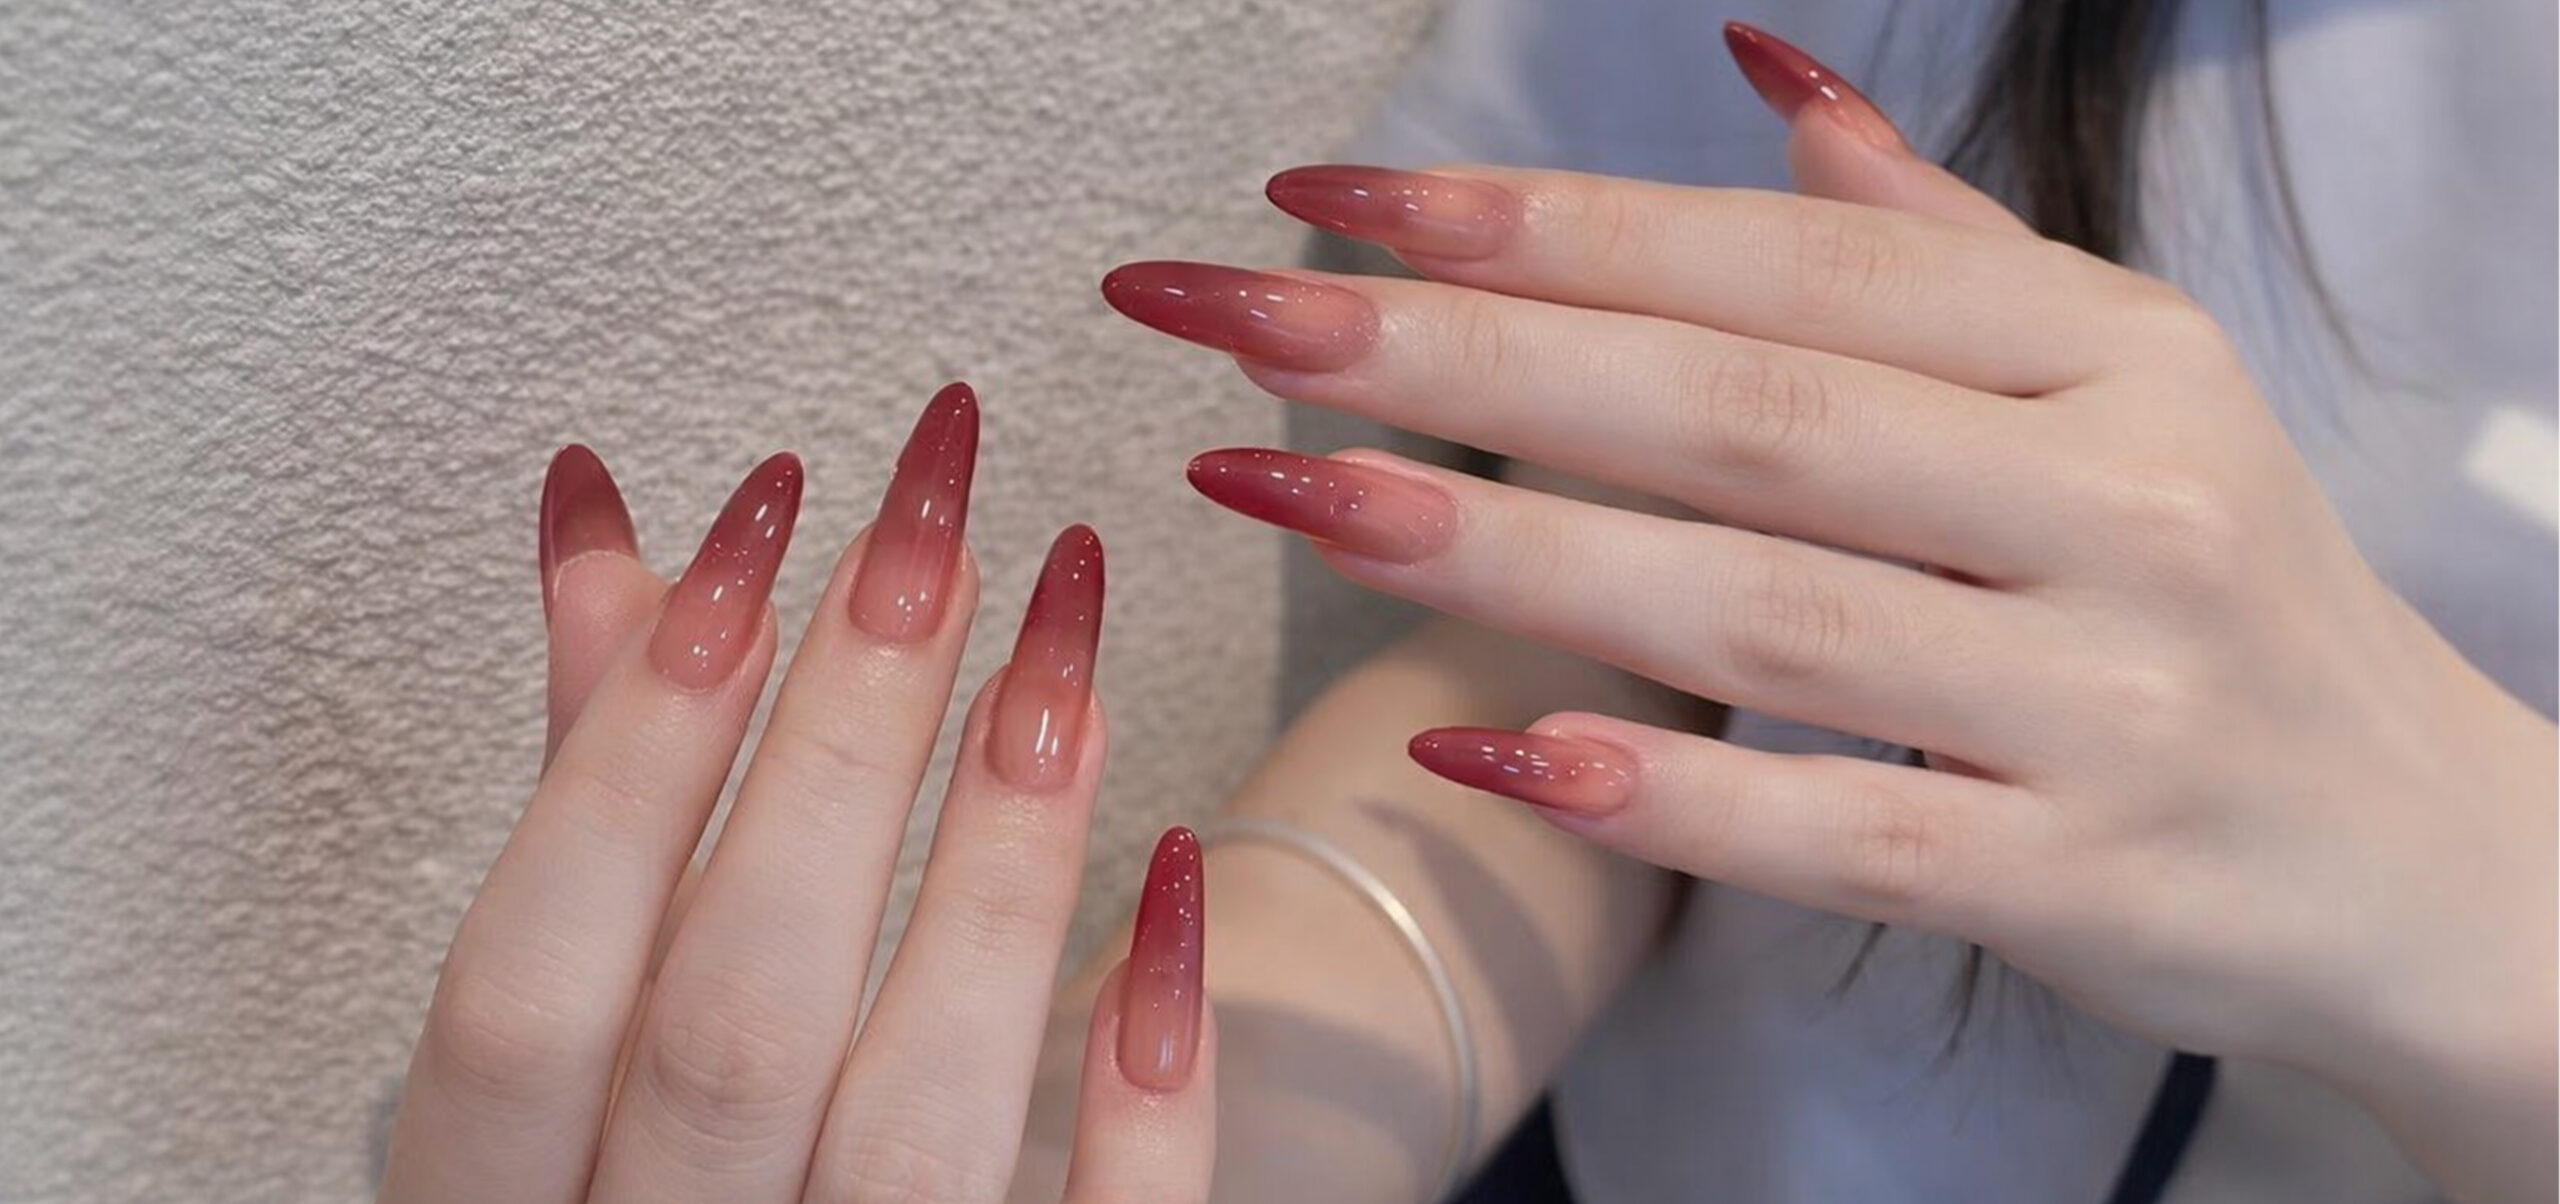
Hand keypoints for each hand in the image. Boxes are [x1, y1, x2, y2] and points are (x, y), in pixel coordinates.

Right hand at [381, 385, 1214, 1203]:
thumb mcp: (572, 1035)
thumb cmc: (634, 1178)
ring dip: (993, 871)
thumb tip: (603, 532)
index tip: (759, 530)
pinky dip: (1142, 1086)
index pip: (529, 981)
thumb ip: (592, 804)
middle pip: (735, 1019)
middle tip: (939, 535)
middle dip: (839, 756)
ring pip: (915, 1119)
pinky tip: (1175, 881)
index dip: (630, 748)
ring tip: (1068, 655)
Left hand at [1102, 23, 2551, 1199]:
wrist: (2423, 859)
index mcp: (2108, 356)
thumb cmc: (2224, 593)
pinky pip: (1834, 828)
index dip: (1549, 221)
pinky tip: (1478, 747)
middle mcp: (2118, 500)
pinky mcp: (2076, 877)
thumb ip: (1935, 240)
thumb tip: (1759, 73)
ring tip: (1289, 491)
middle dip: (1463, 352)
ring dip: (1504, 545)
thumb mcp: (2129, 386)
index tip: (1332, 196)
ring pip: (1759, 605)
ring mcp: (2104, 697)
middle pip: (1741, 409)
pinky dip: (1655, 789)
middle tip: (1238, 316)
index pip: (1784, 264)